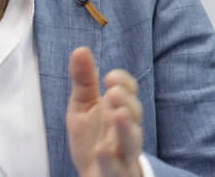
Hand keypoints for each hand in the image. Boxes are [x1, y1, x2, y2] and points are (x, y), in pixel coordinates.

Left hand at [66, 47, 143, 176]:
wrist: (95, 174)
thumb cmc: (93, 138)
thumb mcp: (83, 106)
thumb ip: (83, 81)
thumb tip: (80, 49)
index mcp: (119, 110)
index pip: (129, 92)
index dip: (123, 83)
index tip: (110, 77)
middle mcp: (126, 130)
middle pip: (133, 114)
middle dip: (126, 101)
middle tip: (113, 92)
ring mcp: (124, 153)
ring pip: (131, 140)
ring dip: (126, 127)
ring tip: (117, 113)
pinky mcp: (117, 173)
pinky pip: (117, 168)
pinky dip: (110, 160)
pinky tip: (101, 150)